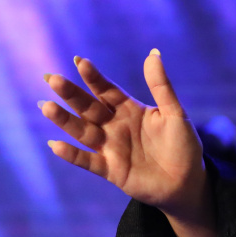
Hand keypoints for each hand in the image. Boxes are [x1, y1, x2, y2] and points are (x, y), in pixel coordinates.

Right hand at [42, 52, 219, 236]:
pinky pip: (87, 161)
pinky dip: (71, 155)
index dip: (93, 76)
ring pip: (83, 131)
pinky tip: (55, 144)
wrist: (188, 182)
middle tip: (53, 79)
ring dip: (64, 120)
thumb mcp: (175, 113)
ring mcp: (111, 148)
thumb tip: (153, 53)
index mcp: (129, 109)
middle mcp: (115, 126)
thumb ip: (161, 86)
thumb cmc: (183, 145)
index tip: (79, 60)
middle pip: (89, 108)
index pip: (106, 89)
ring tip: (46, 107)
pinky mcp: (111, 170)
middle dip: (71, 94)